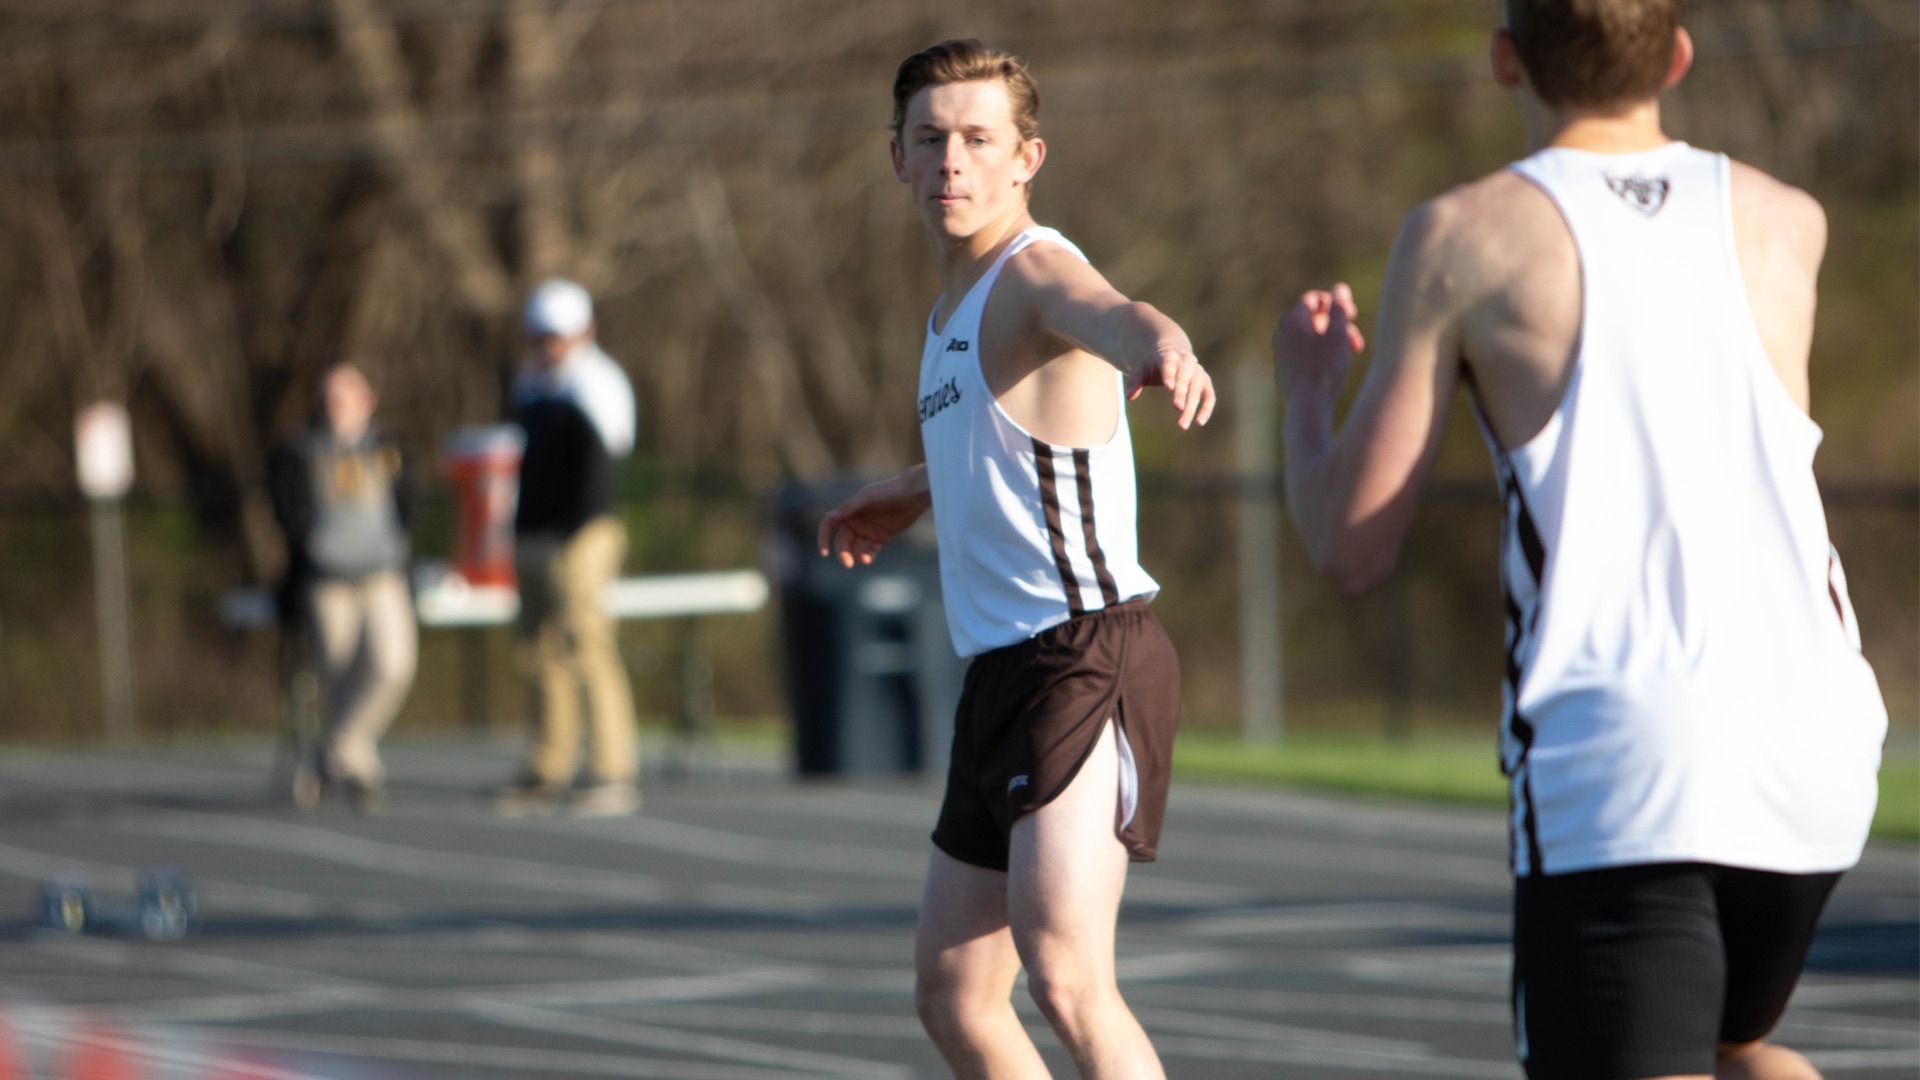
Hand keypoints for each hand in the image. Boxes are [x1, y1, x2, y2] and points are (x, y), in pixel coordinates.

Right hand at [816, 470, 931, 567]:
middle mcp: (855, 521)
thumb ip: (849, 507)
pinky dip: (867, 556)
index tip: (824, 552)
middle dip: (843, 553)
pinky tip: (868, 559)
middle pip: (842, 541)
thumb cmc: (888, 491)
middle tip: (848, 564)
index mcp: (848, 511)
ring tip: (864, 560)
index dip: (823, 538)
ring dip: (855, 556)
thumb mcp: (868, 497)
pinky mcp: (880, 537)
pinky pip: (870, 550)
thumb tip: (831, 516)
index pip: (829, 525)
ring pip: (855, 548)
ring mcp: (867, 530)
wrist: (912, 494)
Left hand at [1126, 348, 1216, 428]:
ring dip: (1191, 407)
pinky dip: (1206, 409)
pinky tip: (1199, 422)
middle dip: (1181, 393)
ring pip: (1197, 390)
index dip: (1169, 375)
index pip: (1169, 366)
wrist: (1173, 355)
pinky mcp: (1206, 383)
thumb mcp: (1142, 370)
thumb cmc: (1154, 366)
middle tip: (1178, 408)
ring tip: (1182, 425)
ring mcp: (1198, 373)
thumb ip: (1135, 381)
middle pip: (1184, 379)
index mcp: (1169, 357)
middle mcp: (1186, 363)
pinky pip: (1209, 396)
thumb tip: (1129, 397)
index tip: (1169, 387)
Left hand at [1273, 283, 1366, 399]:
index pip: (1314, 299)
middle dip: (1337, 325)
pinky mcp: (1284, 369)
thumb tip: (1340, 289)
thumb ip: (1340, 308)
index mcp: (1292, 320)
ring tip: (1350, 354)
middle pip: (1313, 318)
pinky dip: (1321, 354)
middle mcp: (1281, 333)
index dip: (1336, 304)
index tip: (1353, 315)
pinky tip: (1335, 367)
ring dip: (1332, 341)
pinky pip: (1304, 353)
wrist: (1307, 407)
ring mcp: (1280, 352)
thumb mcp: (1338, 334)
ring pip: (1310, 337)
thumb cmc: (1324, 369)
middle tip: (1356, 340)